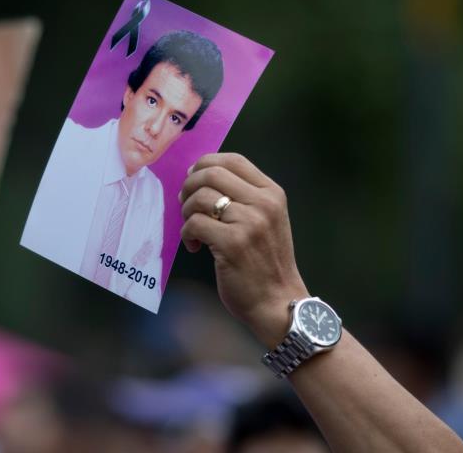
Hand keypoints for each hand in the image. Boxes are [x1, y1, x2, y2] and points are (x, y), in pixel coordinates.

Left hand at [179, 153, 308, 347]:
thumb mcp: (266, 221)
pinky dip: (188, 234)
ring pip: (200, 198)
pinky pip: (195, 223)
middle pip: (211, 173)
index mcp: (272, 193)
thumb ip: (243, 197)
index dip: (206, 164)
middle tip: (185, 206)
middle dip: (189, 186)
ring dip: (186, 212)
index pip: (233, 160)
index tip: (193, 180)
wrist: (278, 302)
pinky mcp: (232, 243)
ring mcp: (249, 223)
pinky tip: (196, 246)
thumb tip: (199, 177)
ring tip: (194, 230)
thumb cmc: (265, 263)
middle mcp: (263, 204)